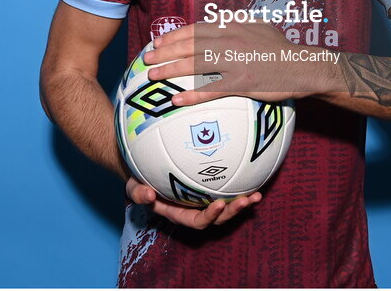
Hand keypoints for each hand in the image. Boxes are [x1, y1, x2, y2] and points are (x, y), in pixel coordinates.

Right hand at [125, 176, 260, 228]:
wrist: (147, 170)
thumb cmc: (140, 181)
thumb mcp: (134, 187)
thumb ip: (138, 193)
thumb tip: (147, 195)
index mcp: (180, 213)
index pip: (197, 220)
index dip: (209, 215)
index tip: (219, 204)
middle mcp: (195, 209)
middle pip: (218, 217)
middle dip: (233, 211)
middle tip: (246, 200)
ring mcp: (204, 200)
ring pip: (227, 206)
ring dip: (242, 203)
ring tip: (257, 195)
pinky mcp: (211, 188)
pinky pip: (228, 190)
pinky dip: (241, 187)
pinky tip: (254, 177)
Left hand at [144, 21, 336, 105]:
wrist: (301, 66)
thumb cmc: (279, 48)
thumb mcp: (258, 26)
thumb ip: (236, 23)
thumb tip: (217, 22)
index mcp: (232, 26)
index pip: (196, 28)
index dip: (174, 34)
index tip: (158, 40)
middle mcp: (230, 41)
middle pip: (189, 45)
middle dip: (164, 51)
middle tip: (147, 58)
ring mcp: (235, 62)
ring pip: (195, 65)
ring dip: (171, 70)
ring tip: (153, 77)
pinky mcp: (242, 83)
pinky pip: (211, 90)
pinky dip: (192, 95)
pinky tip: (177, 100)